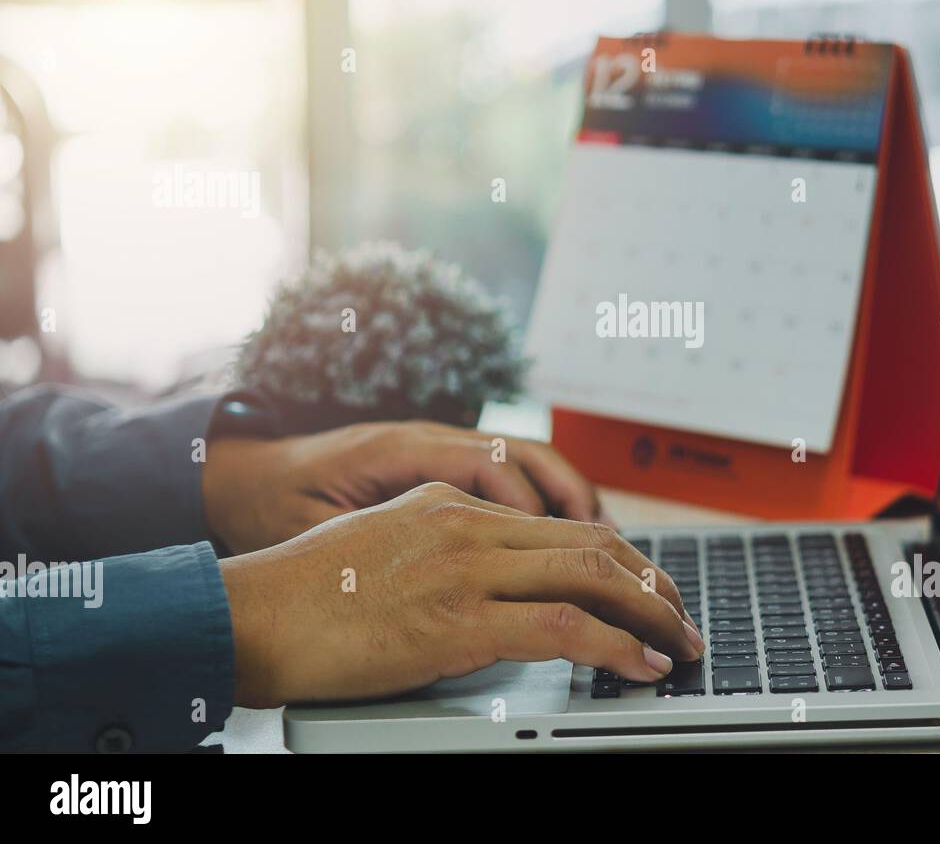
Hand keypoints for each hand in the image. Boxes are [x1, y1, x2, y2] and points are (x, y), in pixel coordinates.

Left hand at [201, 420, 607, 554]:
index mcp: (402, 449)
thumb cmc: (270, 504)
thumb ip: (378, 549)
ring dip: (575, 505)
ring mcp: (440, 448)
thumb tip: (436, 576)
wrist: (239, 473)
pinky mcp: (441, 465)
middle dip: (584, 513)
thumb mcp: (312, 529)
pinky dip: (549, 503)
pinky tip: (566, 539)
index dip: (541, 519)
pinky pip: (512, 474)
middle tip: (625, 567)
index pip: (497, 472)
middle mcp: (431, 439)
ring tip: (613, 554)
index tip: (573, 568)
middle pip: (531, 461)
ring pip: (530, 463)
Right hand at [219, 482, 702, 707]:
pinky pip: (561, 626)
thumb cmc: (304, 593)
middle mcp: (466, 524)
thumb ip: (444, 550)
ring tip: (681, 641)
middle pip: (590, 542)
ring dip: (650, 612)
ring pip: (589, 575)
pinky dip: (615, 644)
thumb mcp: (385, 546)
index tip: (646, 586)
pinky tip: (641, 662)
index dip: (618, 556)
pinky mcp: (456, 620)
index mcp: (452, 502)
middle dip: (651, 581)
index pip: (560, 523)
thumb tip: (493, 583)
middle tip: (682, 614)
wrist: (245, 615)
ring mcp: (464, 568)